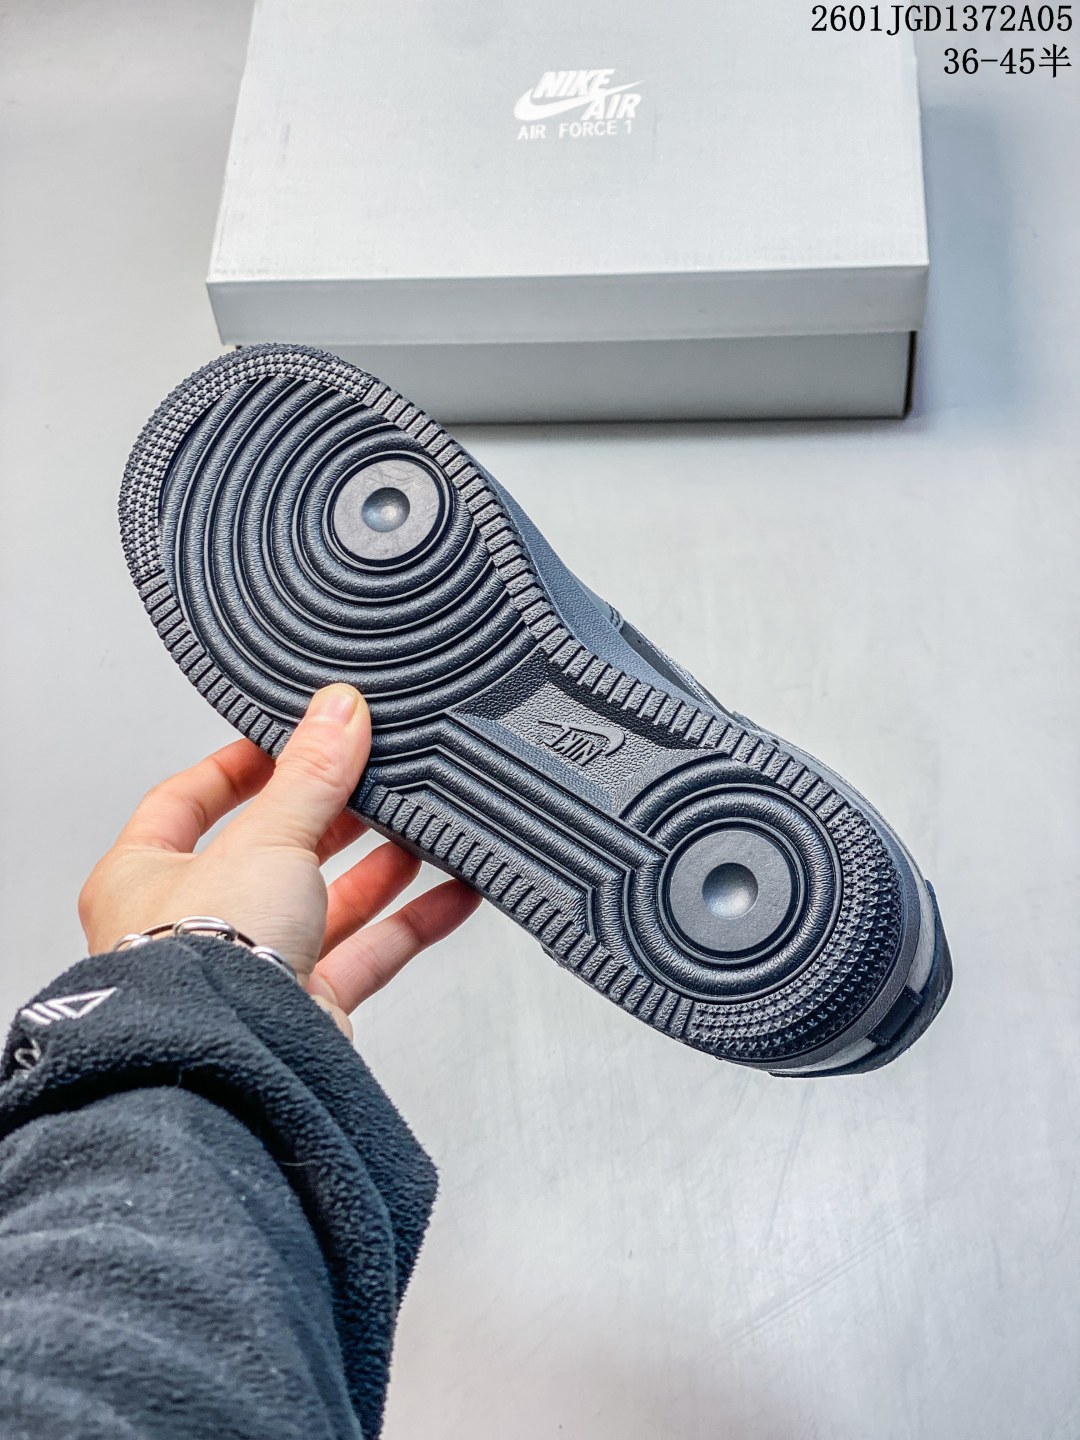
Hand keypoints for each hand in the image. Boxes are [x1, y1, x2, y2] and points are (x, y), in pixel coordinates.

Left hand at [78, 684, 480, 1037]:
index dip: (239, 767)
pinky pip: (364, 955)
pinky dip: (410, 924)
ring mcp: (249, 969)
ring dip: (378, 868)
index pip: (187, 802)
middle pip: (269, 852)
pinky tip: (452, 894)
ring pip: (323, 904)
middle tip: (372, 781)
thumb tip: (338, 711)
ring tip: (423, 830)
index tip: (288, 742)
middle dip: (329, 818)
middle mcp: (191, 926)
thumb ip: (311, 775)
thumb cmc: (201, 961)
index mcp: (145, 877)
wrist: (230, 1059)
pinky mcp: (302, 1008)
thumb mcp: (266, 837)